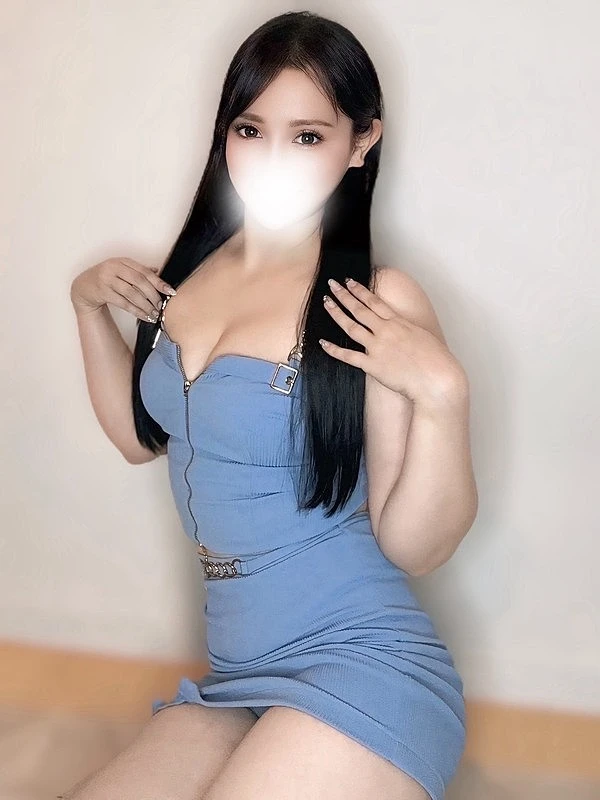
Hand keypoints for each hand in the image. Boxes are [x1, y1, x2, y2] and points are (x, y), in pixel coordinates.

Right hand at [70, 257, 176, 322]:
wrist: (84, 286)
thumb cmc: (106, 278)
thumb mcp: (121, 270)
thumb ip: (138, 270)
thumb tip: (158, 271)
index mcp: (123, 261)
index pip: (145, 271)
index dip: (159, 282)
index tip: (170, 291)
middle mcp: (114, 268)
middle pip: (140, 282)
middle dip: (153, 295)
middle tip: (161, 306)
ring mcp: (107, 279)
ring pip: (132, 294)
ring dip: (145, 306)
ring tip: (154, 314)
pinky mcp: (103, 292)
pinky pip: (123, 303)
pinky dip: (136, 311)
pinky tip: (144, 316)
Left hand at [320, 276, 464, 404]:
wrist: (436, 379)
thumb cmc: (436, 360)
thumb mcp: (422, 336)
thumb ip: (407, 330)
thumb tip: (401, 328)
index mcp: (399, 322)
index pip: (374, 302)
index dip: (360, 290)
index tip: (349, 281)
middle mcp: (385, 331)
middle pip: (359, 309)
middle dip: (344, 295)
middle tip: (332, 284)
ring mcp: (377, 347)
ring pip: (351, 326)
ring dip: (336, 313)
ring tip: (326, 302)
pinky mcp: (372, 365)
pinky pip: (348, 356)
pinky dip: (334, 349)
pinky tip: (322, 342)